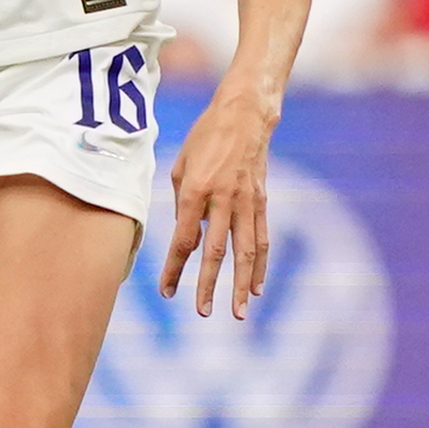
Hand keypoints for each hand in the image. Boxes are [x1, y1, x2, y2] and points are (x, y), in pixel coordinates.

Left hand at [160, 86, 273, 318]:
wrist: (244, 115)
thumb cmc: (205, 137)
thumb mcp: (181, 165)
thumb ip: (181, 203)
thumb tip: (185, 234)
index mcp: (196, 191)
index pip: (184, 239)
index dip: (174, 269)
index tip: (166, 292)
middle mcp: (223, 200)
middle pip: (216, 252)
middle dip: (208, 285)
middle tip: (202, 312)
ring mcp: (246, 203)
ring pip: (245, 252)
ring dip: (242, 285)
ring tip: (239, 312)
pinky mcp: (262, 202)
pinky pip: (262, 240)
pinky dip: (261, 266)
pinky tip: (258, 287)